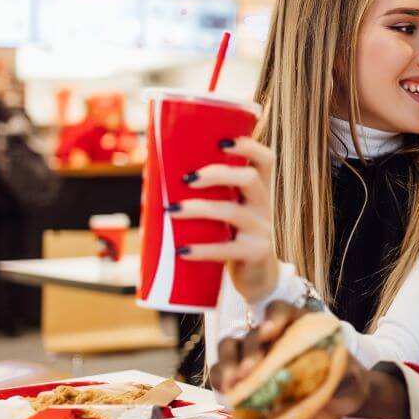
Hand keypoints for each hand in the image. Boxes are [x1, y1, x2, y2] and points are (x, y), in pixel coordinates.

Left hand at [170, 137, 279, 303]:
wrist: (256, 277)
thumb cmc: (231, 237)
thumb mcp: (228, 211)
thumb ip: (207, 195)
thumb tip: (154, 177)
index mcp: (259, 190)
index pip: (265, 159)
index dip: (248, 146)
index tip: (220, 141)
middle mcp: (265, 206)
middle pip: (249, 178)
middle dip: (217, 173)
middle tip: (186, 179)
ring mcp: (263, 230)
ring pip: (233, 211)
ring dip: (199, 208)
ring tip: (172, 211)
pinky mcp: (256, 253)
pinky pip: (228, 249)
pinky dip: (202, 249)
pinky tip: (182, 250)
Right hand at [209, 301, 410, 418]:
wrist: (339, 404)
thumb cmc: (346, 381)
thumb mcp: (352, 377)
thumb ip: (345, 374)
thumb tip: (337, 373)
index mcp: (299, 325)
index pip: (281, 311)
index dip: (273, 318)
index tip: (270, 333)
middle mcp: (274, 337)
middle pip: (253, 334)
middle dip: (249, 351)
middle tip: (250, 371)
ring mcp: (258, 358)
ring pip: (231, 349)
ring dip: (228, 364)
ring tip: (233, 384)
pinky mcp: (248, 380)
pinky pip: (224, 374)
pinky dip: (222, 380)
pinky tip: (226, 392)